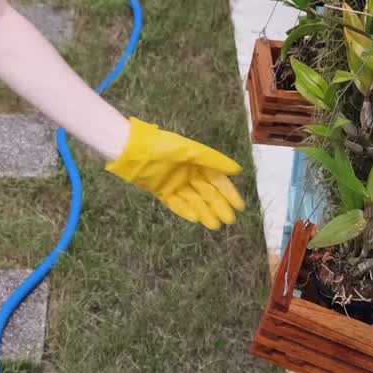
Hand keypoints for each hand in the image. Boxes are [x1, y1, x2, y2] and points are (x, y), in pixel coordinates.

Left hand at [105, 118, 245, 229]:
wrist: (133, 151)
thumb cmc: (163, 147)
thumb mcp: (191, 151)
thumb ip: (214, 160)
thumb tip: (237, 170)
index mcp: (197, 161)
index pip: (217, 180)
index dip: (229, 193)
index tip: (239, 207)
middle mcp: (188, 173)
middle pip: (207, 192)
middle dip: (218, 206)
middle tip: (229, 221)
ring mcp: (175, 183)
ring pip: (193, 200)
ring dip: (204, 212)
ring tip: (215, 225)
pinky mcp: (162, 191)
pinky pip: (176, 203)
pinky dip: (185, 211)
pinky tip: (196, 219)